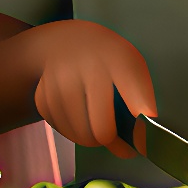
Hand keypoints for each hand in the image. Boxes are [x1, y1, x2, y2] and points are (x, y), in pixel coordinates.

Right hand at [22, 20, 154, 154]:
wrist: (66, 42)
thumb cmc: (108, 60)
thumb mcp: (132, 66)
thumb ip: (141, 100)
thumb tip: (141, 142)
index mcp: (118, 60)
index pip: (135, 100)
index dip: (142, 130)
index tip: (145, 145)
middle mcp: (86, 68)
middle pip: (102, 130)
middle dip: (114, 143)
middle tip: (121, 143)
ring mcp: (60, 82)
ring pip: (81, 136)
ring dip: (93, 140)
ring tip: (101, 127)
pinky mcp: (42, 97)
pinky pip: (63, 131)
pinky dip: (73, 132)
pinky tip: (80, 118)